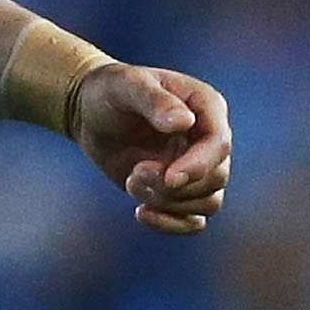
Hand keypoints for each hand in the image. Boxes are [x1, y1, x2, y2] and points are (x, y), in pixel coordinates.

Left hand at [73, 63, 231, 235]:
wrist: (90, 111)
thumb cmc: (110, 90)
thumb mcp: (126, 85)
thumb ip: (154, 101)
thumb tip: (184, 123)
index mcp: (205, 107)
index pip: (219, 144)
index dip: (198, 165)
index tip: (168, 178)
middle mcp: (207, 139)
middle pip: (216, 178)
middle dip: (174, 186)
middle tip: (135, 172)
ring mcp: (195, 166)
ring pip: (208, 202)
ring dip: (169, 203)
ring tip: (131, 182)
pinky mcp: (179, 191)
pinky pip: (193, 222)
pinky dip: (171, 224)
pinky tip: (141, 213)